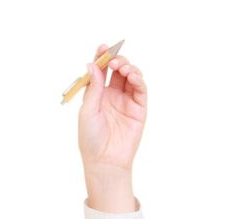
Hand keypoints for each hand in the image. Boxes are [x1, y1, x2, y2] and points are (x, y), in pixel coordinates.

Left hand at [79, 44, 146, 211]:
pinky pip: (141, 90)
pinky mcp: (139, 109)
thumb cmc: (91, 139)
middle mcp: (112, 96)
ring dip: (128, 67)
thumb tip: (92, 64)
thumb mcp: (88, 110)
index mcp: (97, 96)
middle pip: (117, 71)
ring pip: (131, 77)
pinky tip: (132, 76)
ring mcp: (126, 102)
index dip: (102, 58)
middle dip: (116, 60)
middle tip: (113, 60)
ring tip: (122, 68)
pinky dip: (138, 79)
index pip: (101, 72)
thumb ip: (93, 87)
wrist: (104, 160)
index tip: (102, 47)